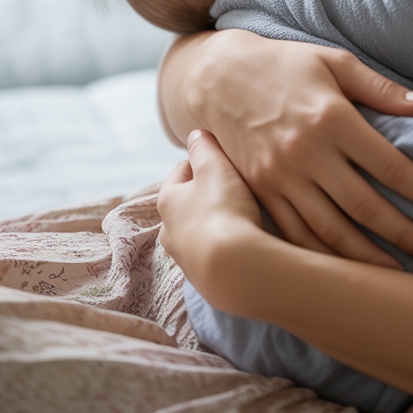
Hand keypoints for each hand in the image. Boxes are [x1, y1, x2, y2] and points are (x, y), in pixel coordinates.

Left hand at [157, 130, 268, 312]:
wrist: (234, 267)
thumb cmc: (222, 209)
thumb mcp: (215, 167)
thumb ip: (204, 147)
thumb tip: (195, 134)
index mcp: (167, 200)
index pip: (182, 171)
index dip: (204, 160)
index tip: (223, 157)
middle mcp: (169, 231)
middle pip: (189, 203)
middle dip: (210, 193)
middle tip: (237, 186)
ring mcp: (186, 257)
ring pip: (201, 229)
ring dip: (219, 221)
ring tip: (245, 214)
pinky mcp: (205, 278)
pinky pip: (215, 252)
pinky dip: (226, 244)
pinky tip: (245, 240)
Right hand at [159, 30, 412, 269]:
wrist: (218, 77)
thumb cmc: (285, 65)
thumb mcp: (334, 61)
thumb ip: (380, 87)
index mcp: (331, 118)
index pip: (389, 166)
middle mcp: (306, 153)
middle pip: (363, 206)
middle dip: (403, 234)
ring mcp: (278, 178)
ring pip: (328, 231)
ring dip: (366, 257)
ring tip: (398, 274)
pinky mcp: (258, 193)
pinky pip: (293, 234)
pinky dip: (321, 257)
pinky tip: (344, 270)